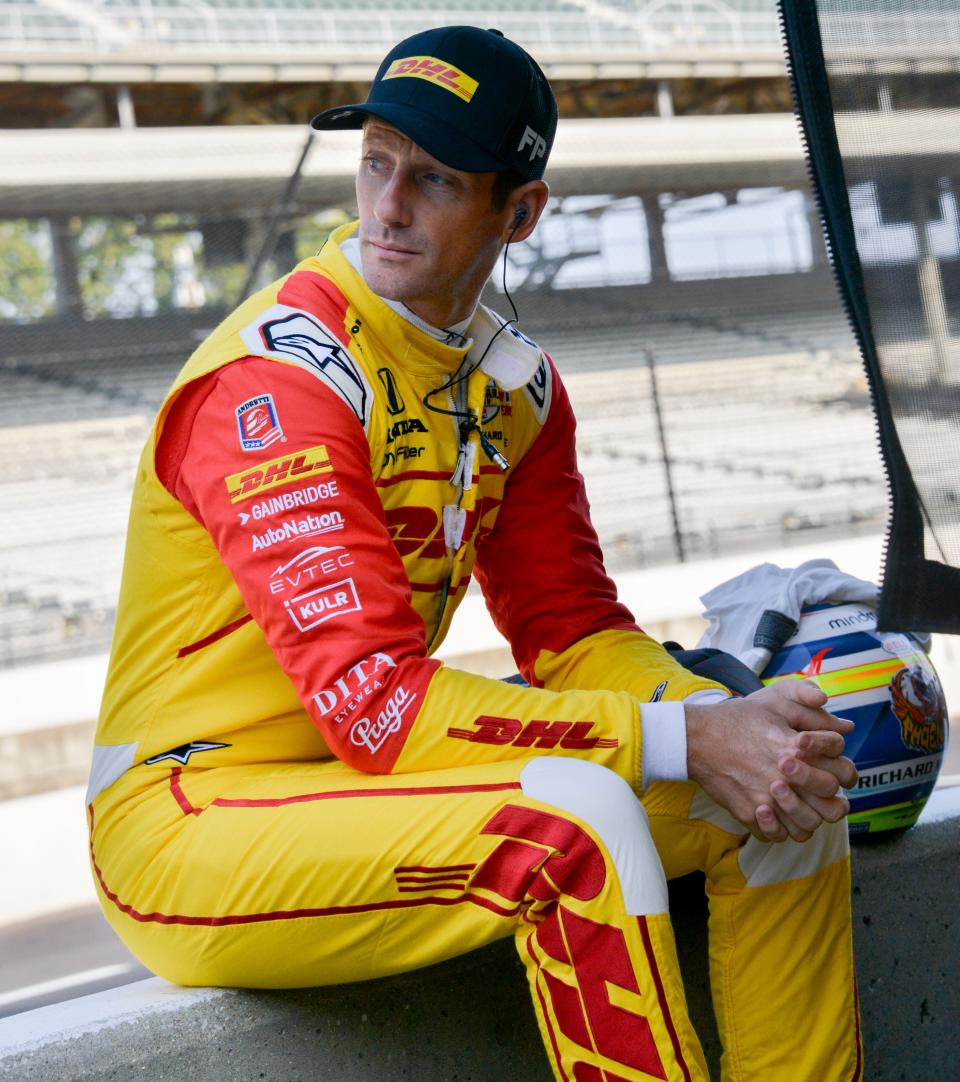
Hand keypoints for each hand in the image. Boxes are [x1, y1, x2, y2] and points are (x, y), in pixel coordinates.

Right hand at [686, 679, 856, 843]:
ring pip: (807, 827)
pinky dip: (781, 830)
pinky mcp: (748, 813)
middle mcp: (786, 778)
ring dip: (809, 818)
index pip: (843, 773)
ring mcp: (766, 799)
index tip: (835, 771)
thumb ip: (811, 711)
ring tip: (801, 806)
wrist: (696, 738)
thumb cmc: (736, 719)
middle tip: (822, 794)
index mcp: (797, 749)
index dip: (845, 774)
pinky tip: (777, 815)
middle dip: (832, 800)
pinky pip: (777, 836)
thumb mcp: (775, 703)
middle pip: (832, 807)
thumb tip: (846, 726)